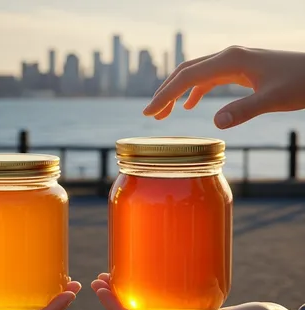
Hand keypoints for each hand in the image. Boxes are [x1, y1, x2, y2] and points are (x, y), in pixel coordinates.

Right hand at [144, 46, 304, 128]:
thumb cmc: (301, 82)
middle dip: (165, 92)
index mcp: (230, 60)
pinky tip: (190, 105)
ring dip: (177, 92)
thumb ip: (244, 110)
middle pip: (185, 71)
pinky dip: (194, 90)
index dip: (165, 95)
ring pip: (195, 74)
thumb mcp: (274, 99)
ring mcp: (233, 61)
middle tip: (150, 115)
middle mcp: (228, 57)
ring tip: (163, 114)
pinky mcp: (240, 68)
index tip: (148, 113)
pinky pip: (209, 78)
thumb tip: (215, 124)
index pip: (186, 77)